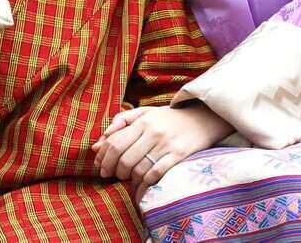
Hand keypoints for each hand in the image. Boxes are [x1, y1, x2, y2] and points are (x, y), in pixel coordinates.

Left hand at [91, 104, 230, 199]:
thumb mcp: (143, 113)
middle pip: (124, 159)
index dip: (103, 158)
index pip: (115, 143)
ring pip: (139, 169)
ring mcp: (167, 145)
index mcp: (142, 121)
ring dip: (129, 179)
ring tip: (128, 178)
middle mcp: (153, 132)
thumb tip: (98, 144)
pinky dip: (145, 184)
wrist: (202, 119)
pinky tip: (141, 185)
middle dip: (114, 171)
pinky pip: (156, 174)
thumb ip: (120, 123)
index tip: (99, 167)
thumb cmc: (168, 118)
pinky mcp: (179, 156)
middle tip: (112, 175)